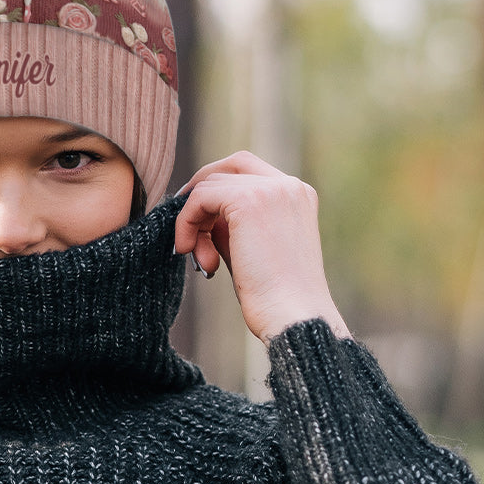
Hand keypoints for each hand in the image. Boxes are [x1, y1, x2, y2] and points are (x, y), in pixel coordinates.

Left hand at [175, 152, 349, 343]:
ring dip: (193, 220)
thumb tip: (199, 212)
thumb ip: (230, 223)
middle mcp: (289, 186)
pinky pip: (200, 198)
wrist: (292, 317)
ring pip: (209, 184)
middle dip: (201, 193)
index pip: (248, 170)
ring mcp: (271, 190)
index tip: (199, 219)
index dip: (216, 188)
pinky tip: (188, 250)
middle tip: (186, 227)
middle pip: (229, 166)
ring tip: (201, 259)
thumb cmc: (274, 295)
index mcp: (297, 195)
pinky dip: (186, 222)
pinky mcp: (249, 201)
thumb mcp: (251, 247)